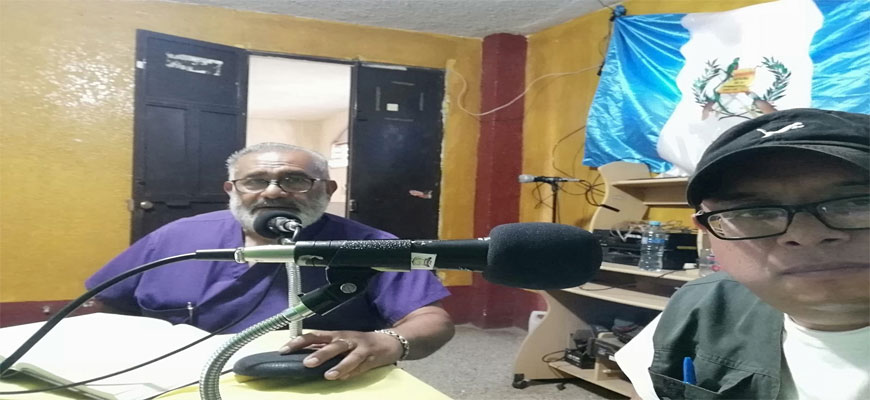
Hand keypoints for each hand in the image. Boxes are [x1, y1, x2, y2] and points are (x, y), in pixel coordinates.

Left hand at [278, 330, 403, 380]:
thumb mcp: (341, 342)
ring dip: (338, 366)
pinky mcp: (370, 358)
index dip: (299, 341)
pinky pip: (360, 366)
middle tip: (306, 363)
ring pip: (349, 356)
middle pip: (332, 345)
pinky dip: (352, 372)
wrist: (388, 341)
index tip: (284, 349)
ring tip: (328, 375)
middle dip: (319, 354)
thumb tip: (301, 356)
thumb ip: (324, 348)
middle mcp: (347, 339)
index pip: (315, 336)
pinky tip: (344, 378)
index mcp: (336, 335)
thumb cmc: (359, 343)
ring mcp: (360, 348)